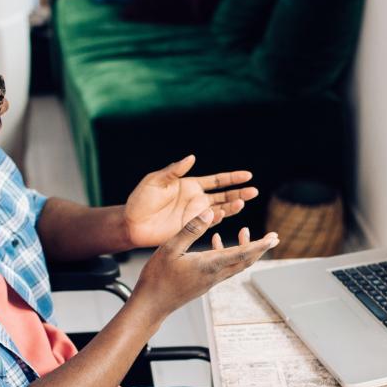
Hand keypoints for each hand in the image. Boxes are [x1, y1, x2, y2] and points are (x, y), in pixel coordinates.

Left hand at [121, 155, 258, 248]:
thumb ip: (174, 171)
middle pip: (224, 196)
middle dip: (239, 193)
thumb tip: (191, 158)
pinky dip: (216, 219)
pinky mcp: (191, 228)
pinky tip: (222, 213)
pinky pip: (208, 224)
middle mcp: (196, 200)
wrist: (131, 223)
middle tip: (254, 191)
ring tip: (242, 202)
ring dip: (232, 207)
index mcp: (190, 185)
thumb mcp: (156, 181)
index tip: (248, 175)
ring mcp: (195, 215)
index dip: (233, 178)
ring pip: (220, 210)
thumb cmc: (141, 200)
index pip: (217, 181)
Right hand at [132, 208, 278, 318]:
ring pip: (236, 264)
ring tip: (246, 232)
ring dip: (245, 250)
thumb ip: (191, 229)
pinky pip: (223, 267)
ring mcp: (210, 281)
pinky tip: (216, 241)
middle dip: (260, 248)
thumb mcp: (171, 247)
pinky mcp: (204, 283)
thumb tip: (210, 214)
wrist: (151, 304)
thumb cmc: (157, 278)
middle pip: (245, 261)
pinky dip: (227, 253)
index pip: (241, 254)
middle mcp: (214, 274)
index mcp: (209, 265)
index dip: (259, 245)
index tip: (273, 238)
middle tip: (273, 237)